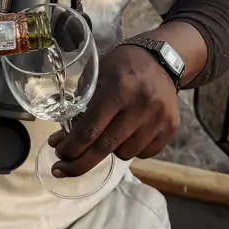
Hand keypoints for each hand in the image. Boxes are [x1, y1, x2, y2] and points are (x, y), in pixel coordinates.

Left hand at [47, 45, 179, 177]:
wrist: (161, 59)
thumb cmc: (122, 68)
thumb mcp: (97, 77)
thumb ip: (80, 108)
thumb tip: (60, 141)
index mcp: (118, 89)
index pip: (90, 130)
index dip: (71, 148)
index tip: (58, 153)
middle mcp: (140, 105)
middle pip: (104, 148)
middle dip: (79, 164)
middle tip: (62, 169)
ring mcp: (158, 118)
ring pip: (125, 154)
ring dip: (110, 151)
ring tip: (107, 136)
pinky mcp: (171, 127)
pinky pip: (144, 153)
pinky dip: (132, 149)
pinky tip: (127, 134)